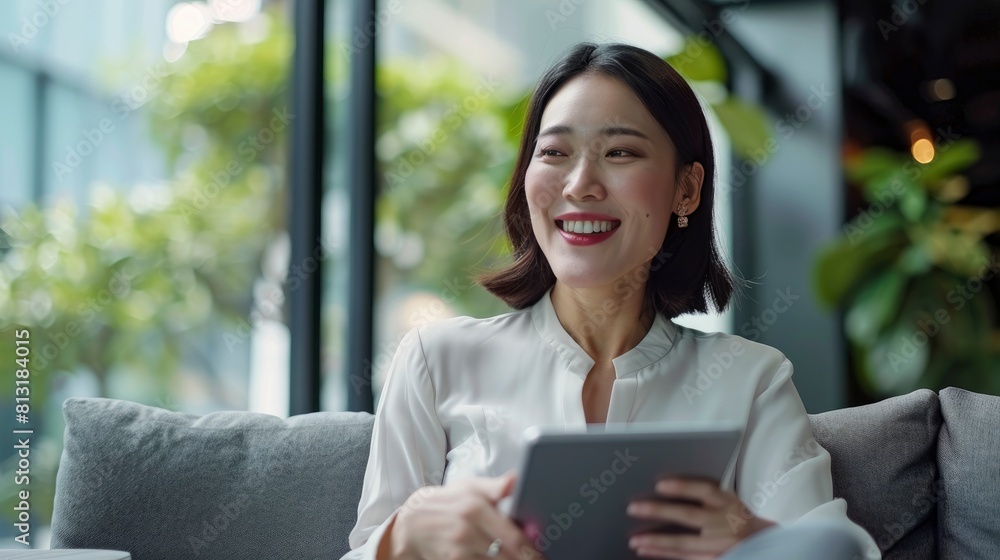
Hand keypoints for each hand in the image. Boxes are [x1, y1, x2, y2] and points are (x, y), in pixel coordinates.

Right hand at [388, 470, 542, 559]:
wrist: (410, 525)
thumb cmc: (445, 503)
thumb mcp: (468, 487)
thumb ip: (495, 487)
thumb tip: (517, 478)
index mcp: (475, 507)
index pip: (513, 535)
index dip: (532, 549)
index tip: (543, 553)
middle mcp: (467, 530)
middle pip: (508, 555)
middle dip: (526, 558)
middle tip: (538, 558)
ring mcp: (459, 550)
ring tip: (521, 557)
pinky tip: (497, 558)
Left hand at [625, 477, 775, 558]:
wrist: (762, 543)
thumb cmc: (735, 517)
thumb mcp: (726, 500)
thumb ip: (702, 495)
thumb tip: (662, 488)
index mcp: (729, 502)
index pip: (706, 490)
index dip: (683, 487)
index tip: (659, 485)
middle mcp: (727, 523)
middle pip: (690, 515)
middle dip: (659, 512)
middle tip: (632, 508)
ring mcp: (722, 545)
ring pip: (684, 543)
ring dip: (656, 541)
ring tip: (634, 539)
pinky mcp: (716, 559)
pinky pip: (686, 558)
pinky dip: (663, 554)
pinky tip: (645, 550)